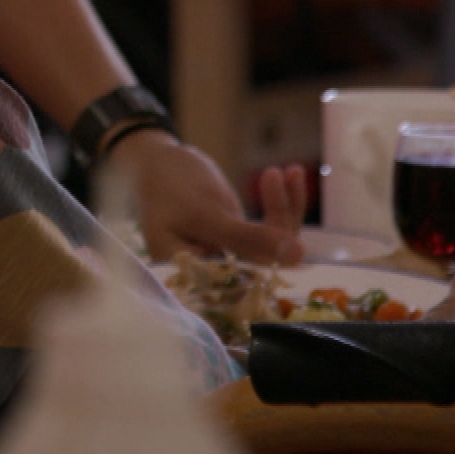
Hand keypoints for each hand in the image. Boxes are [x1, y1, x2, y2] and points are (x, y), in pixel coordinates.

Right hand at [112, 130, 305, 264]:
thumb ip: (247, 237)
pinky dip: (283, 202)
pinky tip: (292, 173)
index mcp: (195, 282)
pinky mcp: (242, 238)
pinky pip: (271, 228)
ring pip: (273, 244)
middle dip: (281, 226)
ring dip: (285, 207)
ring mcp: (230, 256)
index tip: (295, 246)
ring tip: (288, 170)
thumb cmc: (165, 187)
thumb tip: (299, 255)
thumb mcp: (204, 211)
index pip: (243, 291)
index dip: (274, 273)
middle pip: (263, 266)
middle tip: (275, 180)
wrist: (155, 162)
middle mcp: (215, 276)